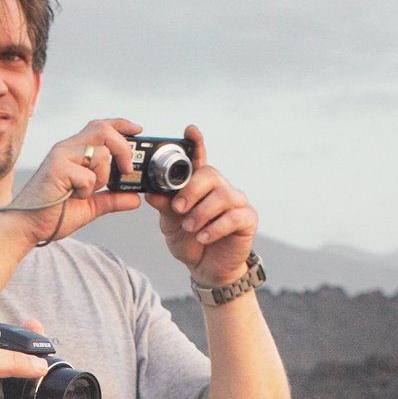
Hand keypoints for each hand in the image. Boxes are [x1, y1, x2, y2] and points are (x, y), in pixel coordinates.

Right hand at [4, 116, 143, 246]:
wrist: (25, 227)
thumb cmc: (52, 215)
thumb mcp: (89, 206)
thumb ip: (111, 199)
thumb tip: (135, 199)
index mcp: (73, 152)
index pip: (101, 127)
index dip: (121, 125)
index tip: (137, 131)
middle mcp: (67, 148)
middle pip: (104, 130)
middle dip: (123, 148)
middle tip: (126, 169)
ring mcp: (61, 156)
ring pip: (100, 154)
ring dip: (102, 177)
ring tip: (85, 192)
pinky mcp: (57, 168)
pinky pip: (89, 175)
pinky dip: (87, 190)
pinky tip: (72, 197)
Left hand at [146, 125, 257, 287]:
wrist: (205, 268)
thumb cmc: (189, 241)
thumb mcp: (170, 224)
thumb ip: (164, 207)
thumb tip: (150, 193)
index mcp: (200, 185)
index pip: (199, 159)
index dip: (196, 144)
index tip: (190, 131)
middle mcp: (220, 188)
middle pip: (210, 174)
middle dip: (192, 190)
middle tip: (178, 209)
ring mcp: (236, 202)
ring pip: (223, 195)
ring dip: (202, 212)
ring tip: (190, 228)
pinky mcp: (247, 219)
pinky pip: (234, 216)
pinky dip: (216, 227)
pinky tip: (204, 237)